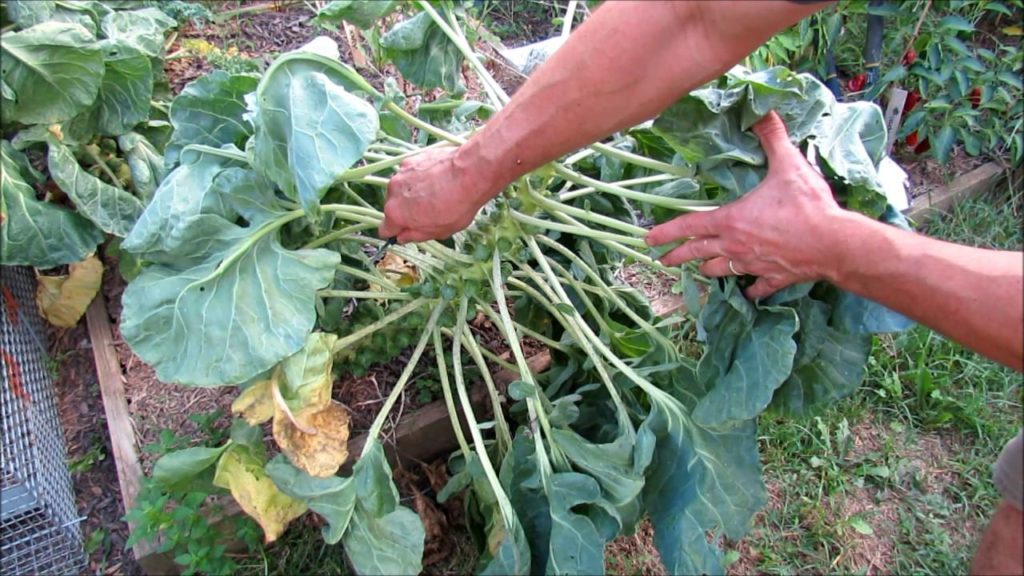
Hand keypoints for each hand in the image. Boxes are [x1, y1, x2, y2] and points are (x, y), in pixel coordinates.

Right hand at [378, 147, 494, 242]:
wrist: (470, 172)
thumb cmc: (457, 205)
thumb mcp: (439, 231)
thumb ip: (415, 236)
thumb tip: (402, 237)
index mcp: (396, 214)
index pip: (384, 230)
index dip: (397, 232)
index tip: (409, 230)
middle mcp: (392, 192)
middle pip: (393, 207)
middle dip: (406, 211)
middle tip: (429, 211)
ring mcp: (400, 173)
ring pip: (401, 189)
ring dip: (412, 193)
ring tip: (435, 192)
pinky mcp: (411, 159)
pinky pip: (410, 174)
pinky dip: (418, 178)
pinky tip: (436, 178)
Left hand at [645, 111, 852, 299]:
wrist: (834, 243)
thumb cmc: (806, 206)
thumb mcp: (787, 165)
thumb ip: (772, 137)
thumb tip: (762, 110)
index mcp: (730, 221)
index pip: (689, 227)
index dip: (666, 233)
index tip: (648, 240)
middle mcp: (735, 246)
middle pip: (697, 254)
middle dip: (677, 256)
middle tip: (662, 261)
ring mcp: (753, 265)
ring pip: (720, 271)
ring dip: (708, 269)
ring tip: (700, 270)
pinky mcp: (773, 278)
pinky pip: (756, 287)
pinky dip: (750, 288)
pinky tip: (748, 290)